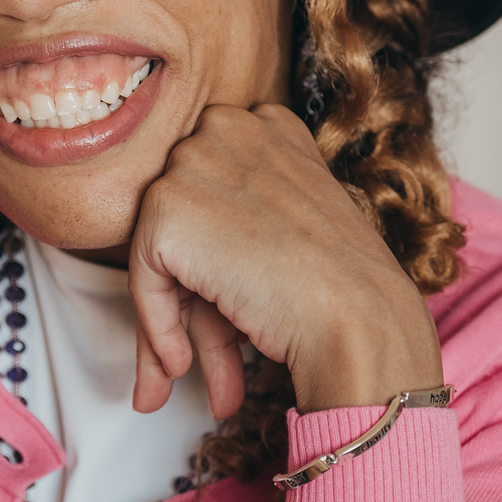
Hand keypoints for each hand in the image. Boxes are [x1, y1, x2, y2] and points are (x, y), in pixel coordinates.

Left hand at [126, 104, 443, 417]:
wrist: (358, 317)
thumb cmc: (339, 288)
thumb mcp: (285, 236)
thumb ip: (233, 235)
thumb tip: (194, 276)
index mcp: (266, 127)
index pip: (212, 191)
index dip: (211, 260)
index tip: (218, 314)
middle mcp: (227, 129)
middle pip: (182, 223)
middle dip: (187, 298)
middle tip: (193, 359)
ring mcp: (194, 162)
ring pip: (157, 252)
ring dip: (169, 324)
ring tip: (182, 374)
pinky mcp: (167, 206)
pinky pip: (143, 278)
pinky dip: (157, 328)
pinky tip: (182, 365)